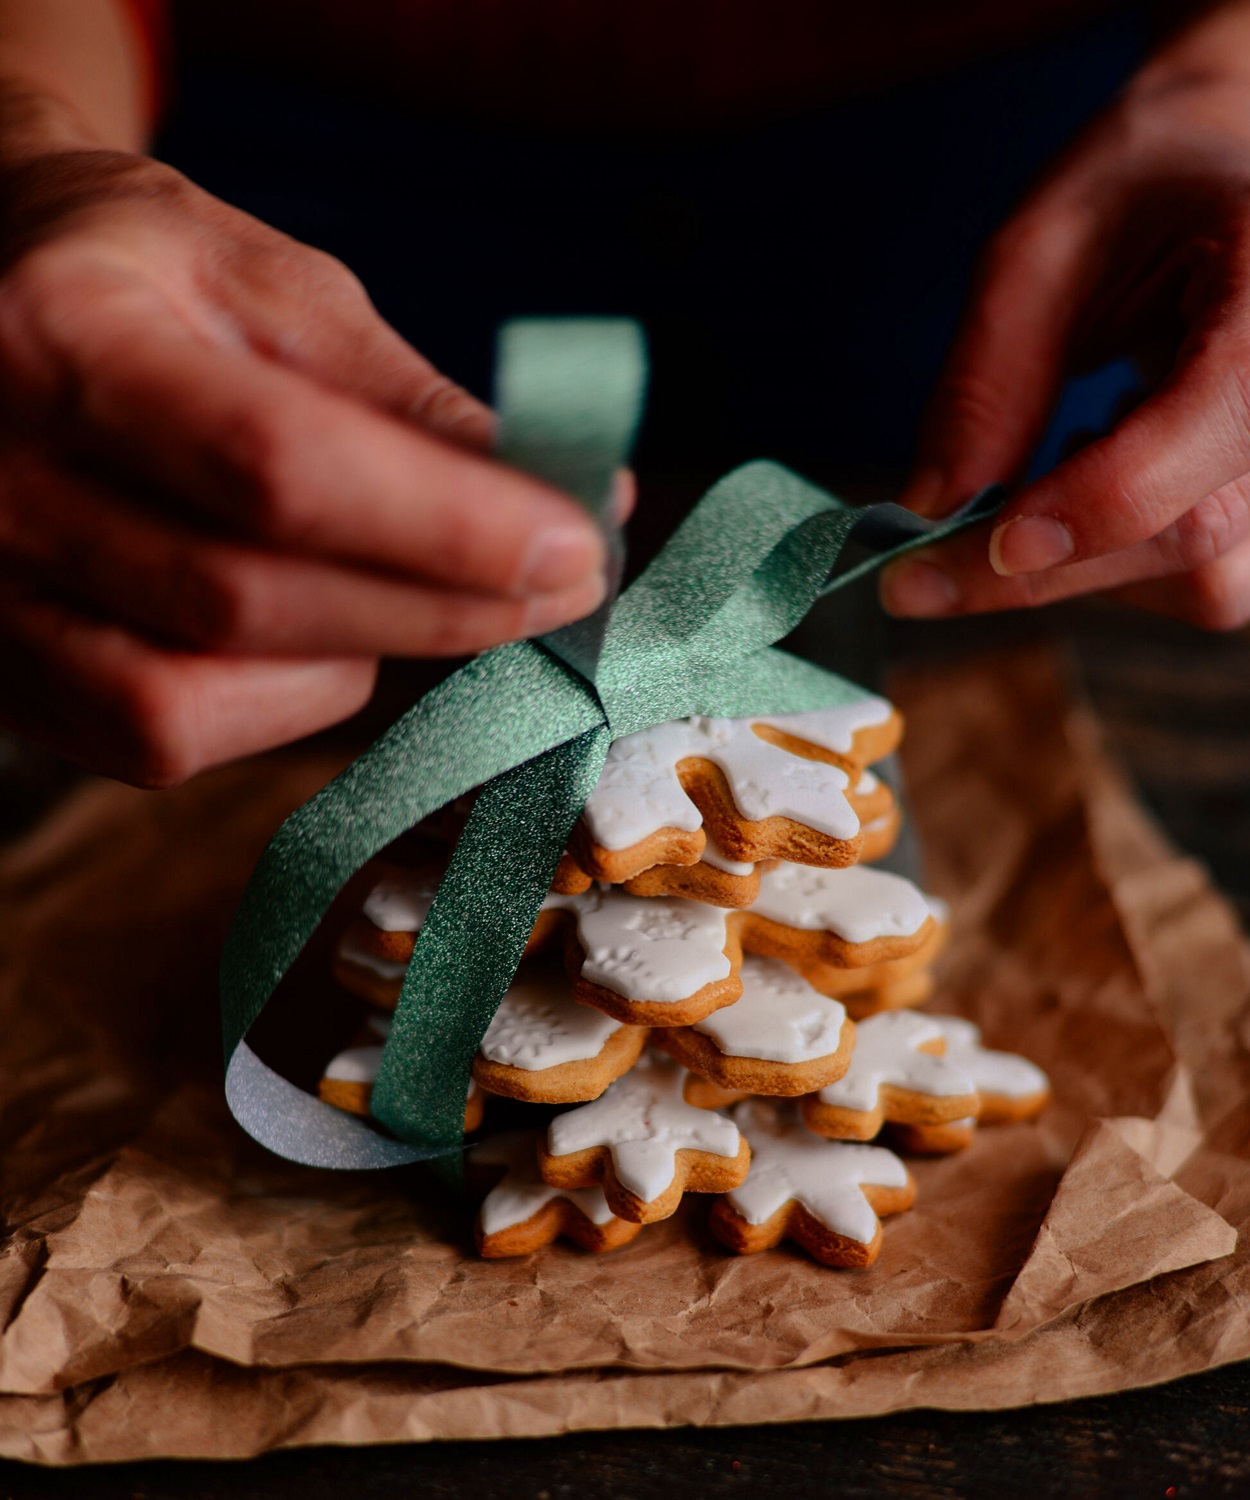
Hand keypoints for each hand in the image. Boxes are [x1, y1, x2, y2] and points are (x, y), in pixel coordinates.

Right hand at [0, 148, 608, 784]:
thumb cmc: (144, 277)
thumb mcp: (269, 281)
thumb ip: (401, 395)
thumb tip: (567, 496)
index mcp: (60, 337)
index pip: (272, 464)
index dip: (442, 522)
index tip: (576, 540)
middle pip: (243, 597)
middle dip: (440, 605)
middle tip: (565, 584)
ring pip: (198, 695)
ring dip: (368, 654)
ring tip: (446, 590)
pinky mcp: (9, 674)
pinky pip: (163, 737)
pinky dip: (287, 700)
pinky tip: (334, 631)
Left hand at [881, 9, 1249, 630]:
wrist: (1221, 171)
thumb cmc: (1135, 190)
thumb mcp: (1037, 253)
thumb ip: (986, 385)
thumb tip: (927, 516)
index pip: (1206, 421)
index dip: (1089, 503)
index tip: (968, 543)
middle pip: (1192, 538)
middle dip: (1039, 568)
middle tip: (913, 571)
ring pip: (1201, 583)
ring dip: (1086, 561)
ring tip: (1066, 447)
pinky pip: (1201, 582)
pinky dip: (1117, 557)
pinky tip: (1103, 467)